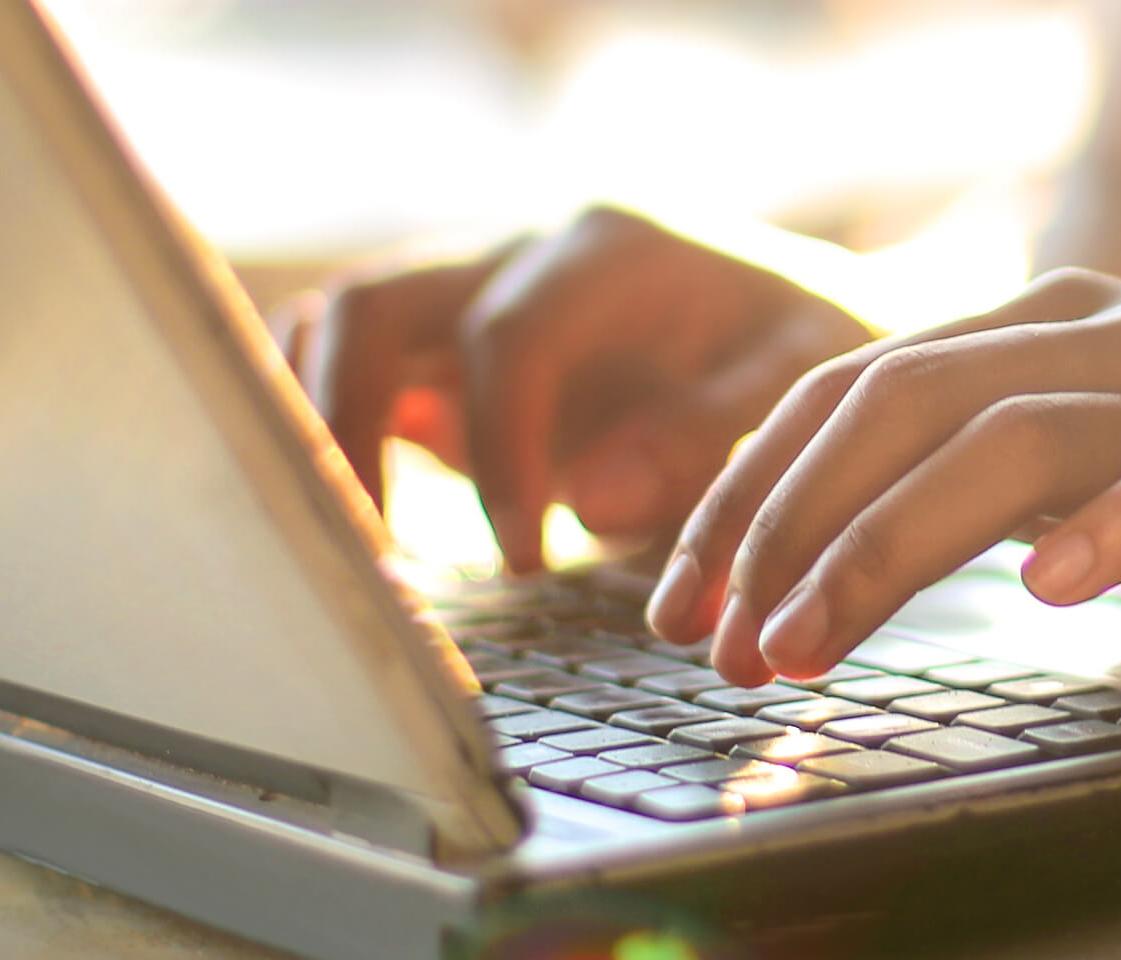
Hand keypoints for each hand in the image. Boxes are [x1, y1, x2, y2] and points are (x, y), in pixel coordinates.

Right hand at [288, 208, 869, 570]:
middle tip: (372, 553)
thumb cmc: (791, 347)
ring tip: (345, 542)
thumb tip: (591, 501)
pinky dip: (330, 426)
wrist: (784, 309)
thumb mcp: (790, 379)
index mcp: (607, 253)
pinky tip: (359, 514)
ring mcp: (472, 290)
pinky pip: (354, 363)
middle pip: (373, 309)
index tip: (526, 560)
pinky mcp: (449, 341)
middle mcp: (519, 255)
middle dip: (347, 430)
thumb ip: (705, 432)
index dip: (501, 453)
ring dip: (317, 426)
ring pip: (336, 326)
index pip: (507, 338)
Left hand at [644, 267, 1120, 684]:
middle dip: (787, 525)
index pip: (843, 392)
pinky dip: (1117, 528)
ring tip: (809, 642)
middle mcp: (1096, 338)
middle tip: (722, 640)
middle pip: (901, 403)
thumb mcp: (1065, 459)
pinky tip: (1048, 590)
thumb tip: (806, 552)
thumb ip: (955, 478)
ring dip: (889, 544)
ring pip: (1018, 437)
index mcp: (1026, 331)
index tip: (683, 599)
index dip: (748, 494)